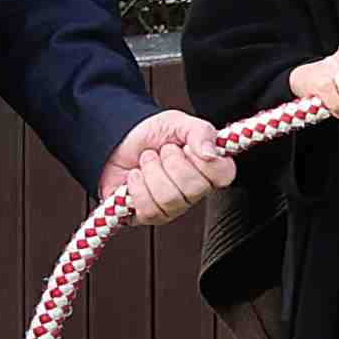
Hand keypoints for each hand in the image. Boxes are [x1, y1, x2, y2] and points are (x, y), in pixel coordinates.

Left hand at [97, 108, 228, 225]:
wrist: (114, 142)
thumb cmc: (148, 134)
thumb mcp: (177, 122)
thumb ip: (201, 132)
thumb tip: (211, 153)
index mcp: (208, 167)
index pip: (224, 175)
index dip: (205, 162)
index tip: (188, 147)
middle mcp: (195, 190)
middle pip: (195, 189)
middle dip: (171, 163)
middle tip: (163, 151)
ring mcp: (174, 206)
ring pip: (170, 200)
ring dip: (152, 172)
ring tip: (147, 161)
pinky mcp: (150, 215)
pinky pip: (150, 210)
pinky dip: (138, 187)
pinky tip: (136, 176)